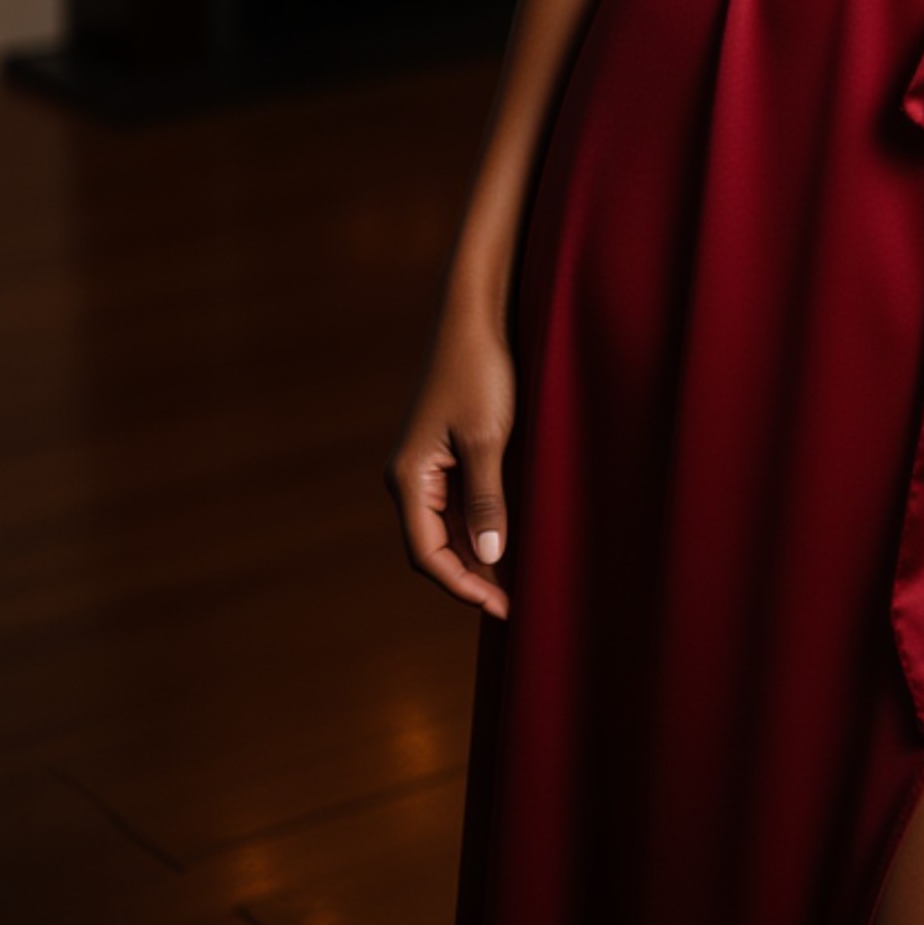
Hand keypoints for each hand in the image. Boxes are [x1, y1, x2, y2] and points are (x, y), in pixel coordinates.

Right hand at [385, 303, 516, 618]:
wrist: (476, 319)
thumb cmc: (480, 372)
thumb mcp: (487, 438)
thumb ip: (486, 499)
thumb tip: (488, 555)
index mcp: (408, 477)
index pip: (426, 554)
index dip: (462, 585)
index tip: (500, 605)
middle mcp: (409, 477)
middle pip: (434, 547)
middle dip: (471, 576)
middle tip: (513, 601)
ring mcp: (426, 467)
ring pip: (447, 529)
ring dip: (476, 554)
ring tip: (515, 580)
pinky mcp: (445, 454)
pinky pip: (458, 505)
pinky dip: (480, 526)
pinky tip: (508, 538)